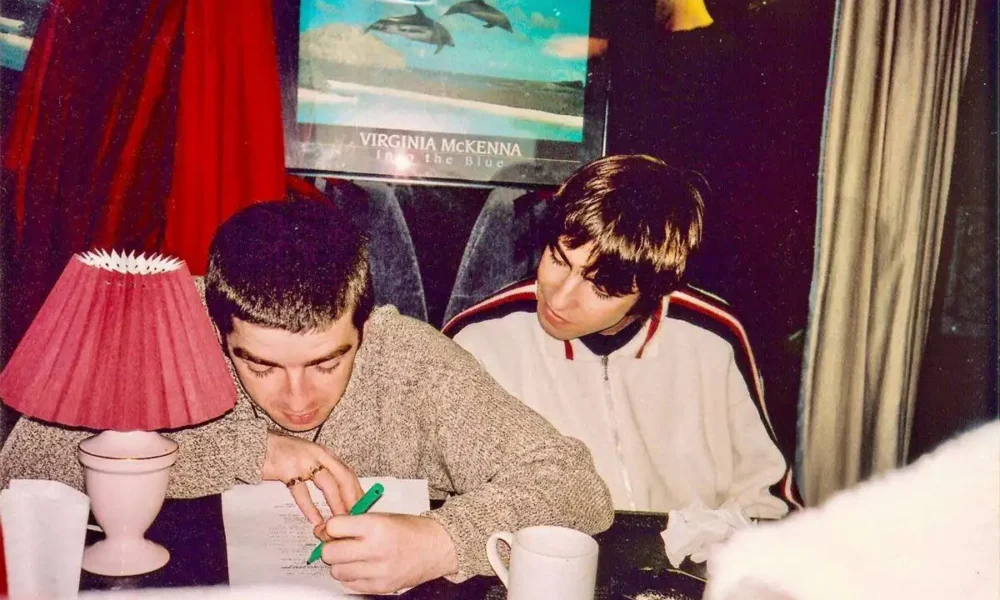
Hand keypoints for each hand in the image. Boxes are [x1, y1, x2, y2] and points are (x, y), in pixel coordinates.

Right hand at [261, 433, 363, 524]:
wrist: (255, 446)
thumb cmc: (282, 455)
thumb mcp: (307, 458)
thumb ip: (322, 472)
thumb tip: (339, 496)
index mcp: (325, 453)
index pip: (348, 472)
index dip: (357, 491)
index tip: (362, 507)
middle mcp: (318, 454)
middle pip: (343, 477)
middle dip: (352, 498)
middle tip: (355, 516)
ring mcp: (303, 461)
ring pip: (328, 484)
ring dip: (336, 504)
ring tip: (340, 520)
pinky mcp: (287, 469)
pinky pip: (302, 492)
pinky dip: (310, 508)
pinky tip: (315, 520)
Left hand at [313, 513, 458, 593]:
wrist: (437, 546)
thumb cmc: (410, 529)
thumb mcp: (382, 516)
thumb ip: (353, 524)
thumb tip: (324, 531)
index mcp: (376, 526)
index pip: (333, 527)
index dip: (331, 527)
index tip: (334, 528)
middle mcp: (375, 550)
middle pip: (329, 553)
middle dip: (331, 547)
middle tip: (339, 543)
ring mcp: (378, 572)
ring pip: (336, 571)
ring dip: (340, 563)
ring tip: (353, 556)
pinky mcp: (380, 587)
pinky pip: (349, 584)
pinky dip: (351, 576)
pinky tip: (362, 567)